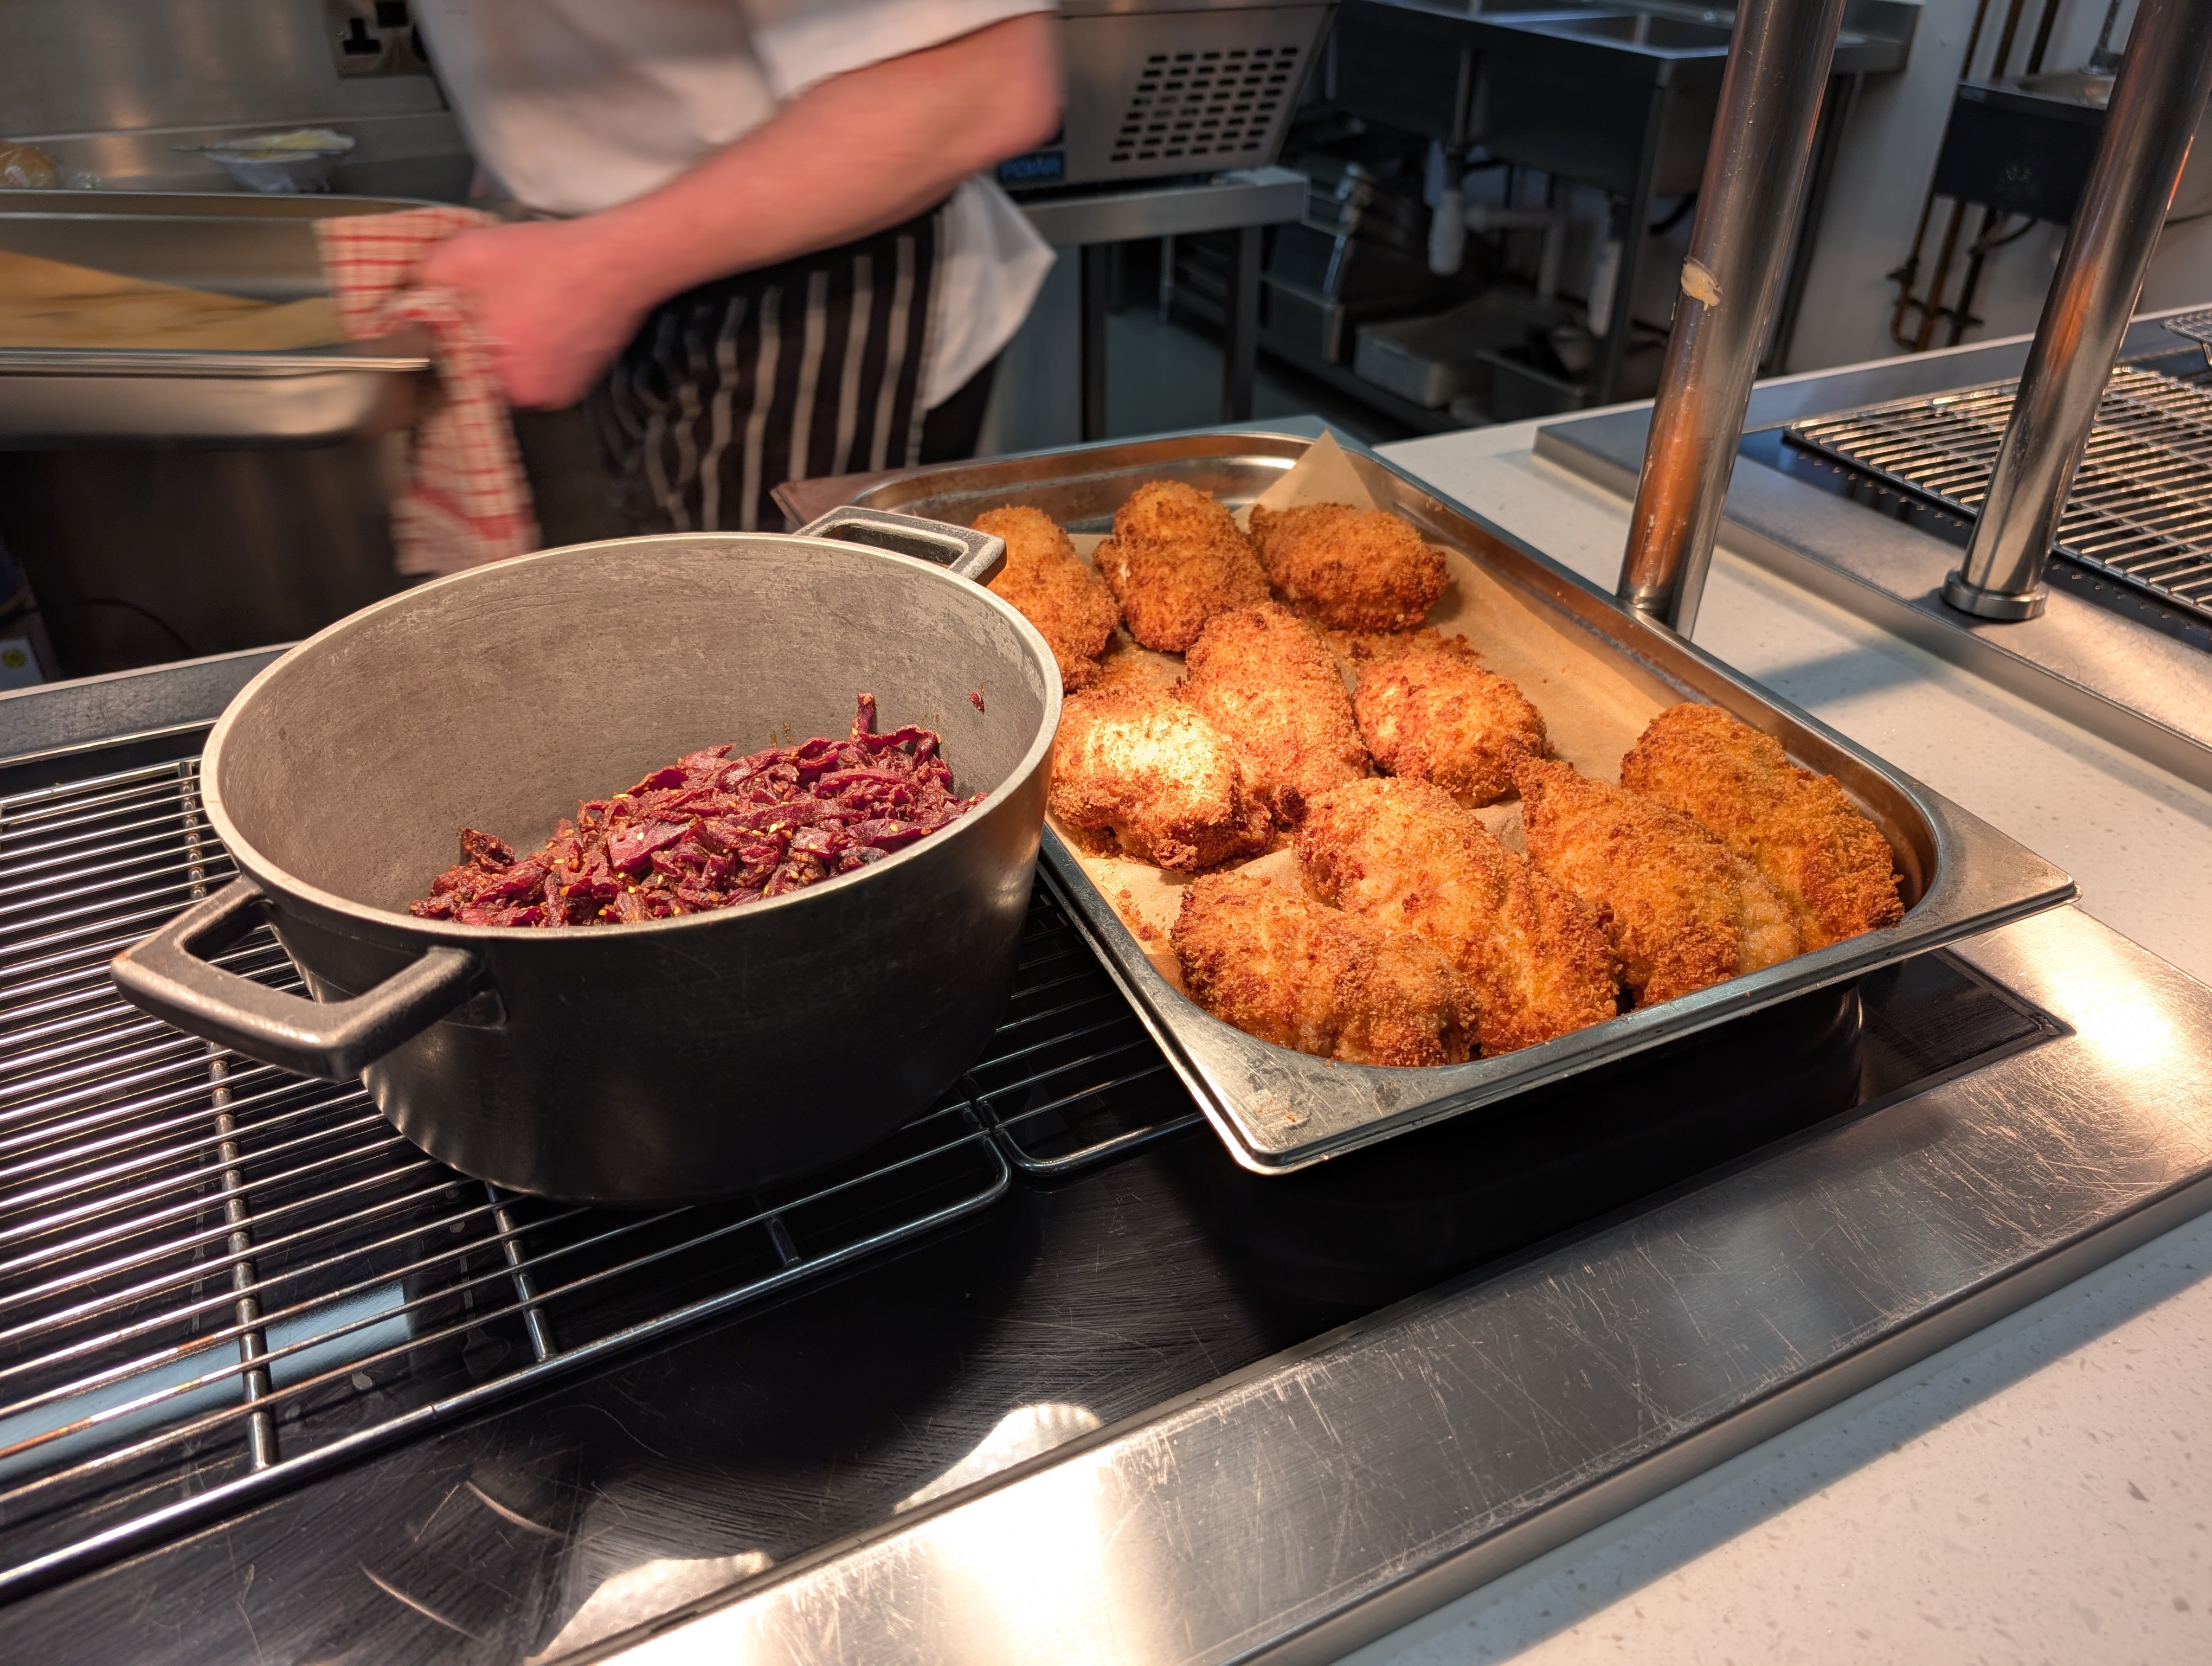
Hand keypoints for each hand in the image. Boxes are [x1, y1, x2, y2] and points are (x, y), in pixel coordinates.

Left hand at [417, 219, 650, 408]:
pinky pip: (538, 374)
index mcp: (495, 376)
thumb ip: (421, 284)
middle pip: (476, 379)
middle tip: (479, 310)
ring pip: (508, 378)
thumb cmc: (546, 259)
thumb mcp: (464, 255)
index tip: (436, 325)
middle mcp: (528, 398)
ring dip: (502, 351)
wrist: (619, 261)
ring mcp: (558, 395)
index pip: (444, 375)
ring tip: (513, 312)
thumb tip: (397, 308)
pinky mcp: (578, 385)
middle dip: (469, 348)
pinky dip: (532, 353)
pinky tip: (538, 320)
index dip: (434, 347)